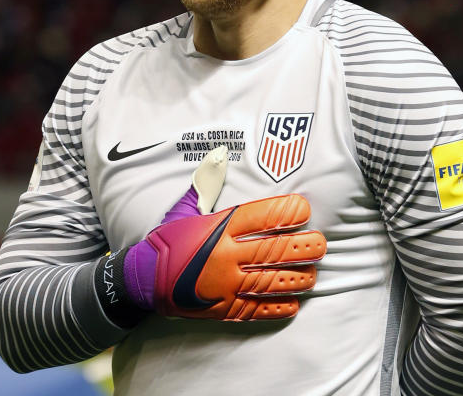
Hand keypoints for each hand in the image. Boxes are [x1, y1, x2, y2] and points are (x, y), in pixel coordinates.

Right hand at [97, 147, 326, 321]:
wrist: (142, 280)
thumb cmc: (168, 241)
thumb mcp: (184, 209)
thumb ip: (206, 183)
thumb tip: (217, 153)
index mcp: (217, 228)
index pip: (259, 217)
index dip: (285, 212)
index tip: (304, 209)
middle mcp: (224, 256)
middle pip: (271, 251)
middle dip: (301, 248)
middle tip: (321, 244)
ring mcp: (224, 285)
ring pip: (269, 282)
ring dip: (296, 278)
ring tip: (313, 274)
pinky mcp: (222, 308)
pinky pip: (255, 309)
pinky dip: (277, 307)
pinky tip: (294, 303)